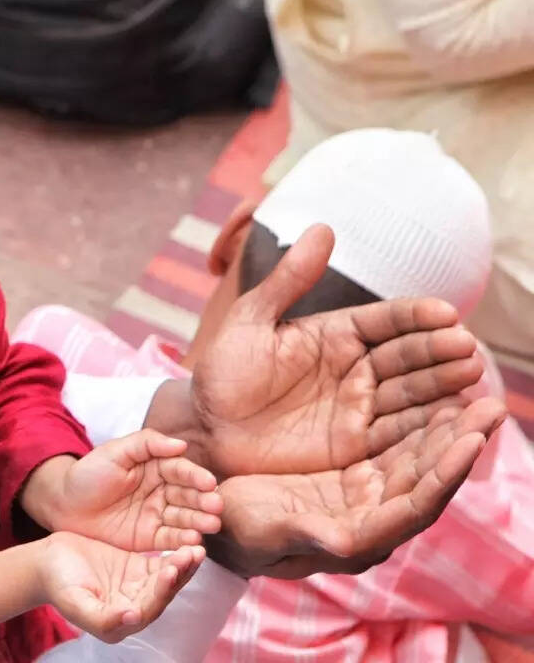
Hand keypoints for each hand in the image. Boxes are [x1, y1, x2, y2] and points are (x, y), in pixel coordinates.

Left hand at [26, 431, 222, 551]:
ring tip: (211, 525)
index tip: (209, 483)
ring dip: (199, 521)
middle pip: (188, 495)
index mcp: (156, 466)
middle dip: (204, 501)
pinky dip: (183, 541)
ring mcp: (157, 515)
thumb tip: (181, 444)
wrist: (63, 505)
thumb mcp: (114, 452)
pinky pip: (170, 539)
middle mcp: (162, 490)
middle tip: (216, 507)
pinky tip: (194, 542)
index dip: (195, 476)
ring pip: (184, 518)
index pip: (180, 470)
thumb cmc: (88, 474)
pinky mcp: (150, 538)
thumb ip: (146, 444)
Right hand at [40, 532, 203, 642]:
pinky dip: (174, 553)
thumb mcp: (74, 602)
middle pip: (163, 593)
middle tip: (192, 554)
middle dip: (179, 575)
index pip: (148, 609)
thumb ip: (102, 618)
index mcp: (120, 623)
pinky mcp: (137, 568)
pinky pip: (161, 562)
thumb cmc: (56, 584)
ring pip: (166, 578)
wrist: (47, 562)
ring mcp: (137, 587)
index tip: (170, 571)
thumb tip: (133, 618)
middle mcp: (134, 608)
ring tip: (196, 548)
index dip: (161, 591)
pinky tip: (187, 541)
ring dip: (182, 565)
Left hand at [192, 224, 482, 476]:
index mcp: (336, 334)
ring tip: (470, 379)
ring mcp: (358, 407)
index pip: (385, 321)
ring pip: (409, 394)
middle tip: (467, 349)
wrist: (204, 430)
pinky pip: (396, 436)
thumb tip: (321, 227)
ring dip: (442, 387)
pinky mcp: (354, 447)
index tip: (444, 312)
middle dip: (438, 352)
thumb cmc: (221, 373)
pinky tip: (452, 422)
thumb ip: (287, 280)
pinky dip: (426, 429)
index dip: (415, 317)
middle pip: (407, 357)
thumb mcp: (249, 322)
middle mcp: (355, 368)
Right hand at [207, 397, 504, 578]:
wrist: (210, 502)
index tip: (472, 441)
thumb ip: (303, 534)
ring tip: (469, 375)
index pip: (416, 504)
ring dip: (442, 411)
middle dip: (459, 437)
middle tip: (490, 405)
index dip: (445, 475)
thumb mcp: (262, 533)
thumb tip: (346, 542)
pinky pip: (388, 419)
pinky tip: (431, 376)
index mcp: (359, 532)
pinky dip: (413, 398)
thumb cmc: (234, 529)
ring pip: (412, 439)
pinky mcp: (347, 441)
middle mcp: (371, 502)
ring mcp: (363, 469)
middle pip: (426, 468)